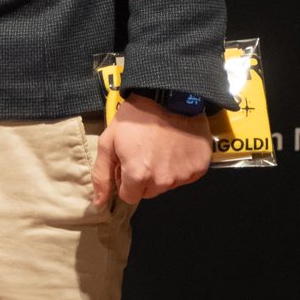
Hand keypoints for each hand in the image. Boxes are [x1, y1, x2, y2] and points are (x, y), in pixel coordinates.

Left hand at [90, 93, 209, 208]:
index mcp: (138, 176)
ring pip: (167, 185)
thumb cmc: (136, 117)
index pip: (129, 196)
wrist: (169, 96)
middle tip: (143, 151)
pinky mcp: (199, 168)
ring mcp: (183, 175)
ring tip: (160, 146)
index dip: (125, 179)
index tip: (127, 161)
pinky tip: (175, 147)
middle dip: (143, 177)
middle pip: (149, 192)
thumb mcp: (109, 141)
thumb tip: (99, 203)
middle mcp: (163, 181)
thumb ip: (102, 175)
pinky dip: (179, 165)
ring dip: (162, 171)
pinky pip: (185, 176)